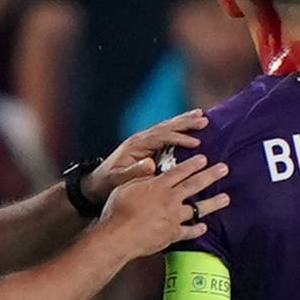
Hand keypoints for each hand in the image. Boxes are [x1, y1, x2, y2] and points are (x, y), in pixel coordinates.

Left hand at [87, 109, 207, 203]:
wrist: (95, 184)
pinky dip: (178, 128)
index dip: (179, 138)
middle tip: (204, 119)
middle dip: (185, 123)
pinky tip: (189, 126)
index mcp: (136, 145)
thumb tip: (150, 164)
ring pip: (166, 127)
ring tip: (201, 116)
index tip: (196, 143)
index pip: (161, 137)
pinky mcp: (145, 146)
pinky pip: (165, 134)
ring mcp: (142, 141)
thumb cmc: (107, 184)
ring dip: (184, 121)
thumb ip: (133, 173)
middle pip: (165, 127)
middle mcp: (140, 139)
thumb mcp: (118, 180)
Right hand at [98, 153, 228, 259]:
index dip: (193, 164)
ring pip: (198, 208)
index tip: (204, 159)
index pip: (179, 171)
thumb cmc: (117, 211)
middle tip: (224, 169)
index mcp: (158, 186)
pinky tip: (204, 227)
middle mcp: (170, 199)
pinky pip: (189, 232)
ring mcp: (173, 218)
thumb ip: (141, 177)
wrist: (119, 236)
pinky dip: (197, 230)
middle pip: (194, 185)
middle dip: (211, 175)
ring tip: (226, 198)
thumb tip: (150, 167)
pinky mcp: (172, 234)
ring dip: (213, 203)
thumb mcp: (125, 187)